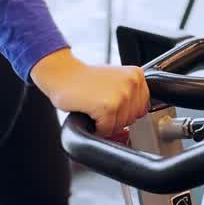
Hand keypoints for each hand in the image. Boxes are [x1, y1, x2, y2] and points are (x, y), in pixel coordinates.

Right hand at [31, 49, 149, 136]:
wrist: (62, 74)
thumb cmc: (84, 79)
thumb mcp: (115, 80)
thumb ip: (129, 95)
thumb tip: (134, 120)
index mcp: (136, 75)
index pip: (142, 108)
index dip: (125, 112)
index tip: (112, 106)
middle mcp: (132, 83)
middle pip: (132, 119)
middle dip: (115, 119)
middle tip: (100, 106)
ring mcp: (121, 95)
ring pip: (120, 126)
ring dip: (105, 124)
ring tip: (94, 108)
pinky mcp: (108, 107)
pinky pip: (107, 129)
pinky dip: (96, 128)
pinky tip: (89, 113)